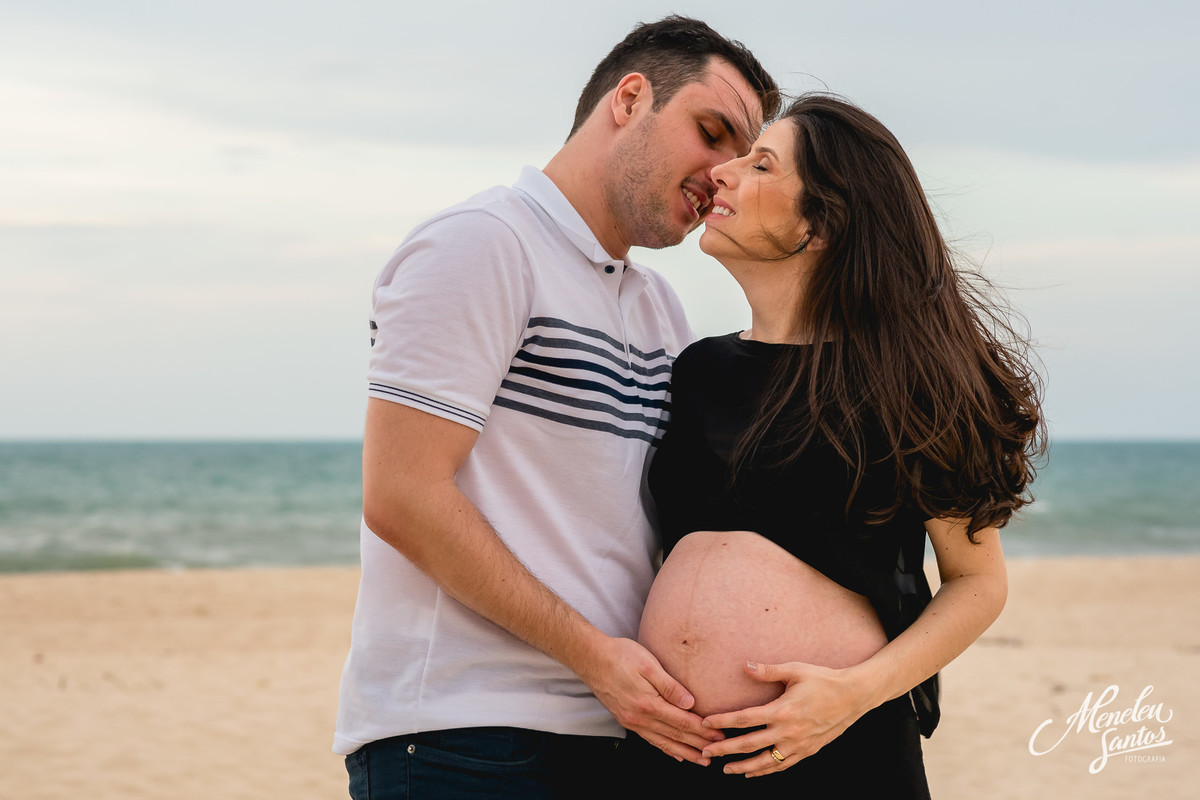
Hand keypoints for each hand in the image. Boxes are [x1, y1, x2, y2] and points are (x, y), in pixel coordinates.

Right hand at [578, 637, 723, 764]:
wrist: (591, 658)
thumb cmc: (621, 656)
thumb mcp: (648, 664)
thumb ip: (670, 686)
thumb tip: (690, 703)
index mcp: (648, 704)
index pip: (682, 722)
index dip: (702, 731)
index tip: (718, 736)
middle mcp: (639, 718)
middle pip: (675, 735)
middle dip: (697, 744)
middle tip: (716, 751)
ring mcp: (631, 721)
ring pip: (663, 742)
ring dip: (683, 752)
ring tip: (700, 760)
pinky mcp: (626, 720)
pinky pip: (649, 739)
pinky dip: (664, 748)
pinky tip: (674, 753)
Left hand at [698, 660, 872, 776]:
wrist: (854, 696)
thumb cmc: (823, 679)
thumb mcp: (795, 670)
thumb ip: (768, 670)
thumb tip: (744, 665)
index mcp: (782, 710)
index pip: (744, 719)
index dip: (723, 722)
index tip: (705, 722)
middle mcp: (788, 731)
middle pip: (749, 744)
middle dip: (725, 749)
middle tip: (706, 752)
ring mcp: (798, 745)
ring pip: (765, 761)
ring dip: (743, 767)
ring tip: (725, 769)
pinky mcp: (808, 751)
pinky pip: (782, 765)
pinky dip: (766, 771)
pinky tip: (753, 773)